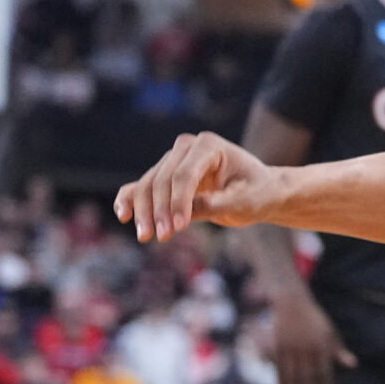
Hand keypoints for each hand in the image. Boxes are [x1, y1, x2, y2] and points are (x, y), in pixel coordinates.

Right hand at [112, 132, 291, 240]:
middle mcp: (187, 148)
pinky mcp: (167, 176)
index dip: (178, 202)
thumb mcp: (244, 202)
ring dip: (144, 211)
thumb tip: (182, 215)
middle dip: (159, 210)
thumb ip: (215, 205)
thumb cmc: (258, 194)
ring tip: (146, 236)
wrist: (261, 192)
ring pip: (149, 185)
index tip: (178, 227)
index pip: (184, 175)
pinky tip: (123, 215)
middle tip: (162, 237)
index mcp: (209, 146)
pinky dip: (131, 200)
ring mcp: (173, 160)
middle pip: (162, 180)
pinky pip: (142, 186)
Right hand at [270, 292, 356, 383]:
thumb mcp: (331, 334)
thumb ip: (340, 352)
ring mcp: (290, 348)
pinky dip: (281, 382)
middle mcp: (306, 348)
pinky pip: (280, 368)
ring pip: (292, 375)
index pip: (325, 370)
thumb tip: (354, 365)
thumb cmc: (317, 322)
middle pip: (307, 376)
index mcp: (322, 345)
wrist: (292, 303)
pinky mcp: (278, 347)